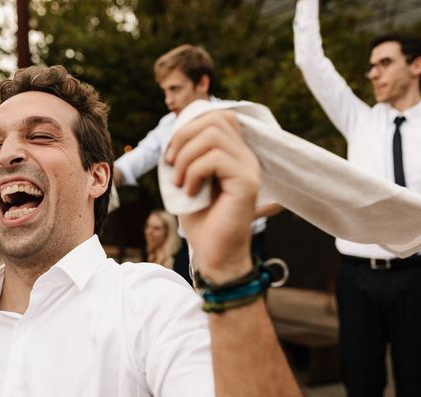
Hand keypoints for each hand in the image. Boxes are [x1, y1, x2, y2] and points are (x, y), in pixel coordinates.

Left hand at [165, 110, 259, 282]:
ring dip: (186, 158)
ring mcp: (249, 169)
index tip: (171, 156)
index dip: (189, 128)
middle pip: (216, 120)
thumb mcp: (188, 181)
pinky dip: (194, 173)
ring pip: (213, 136)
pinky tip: (190, 193)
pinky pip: (215, 159)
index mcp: (235, 155)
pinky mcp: (247, 183)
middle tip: (171, 166)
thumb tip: (174, 133)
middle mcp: (247, 158)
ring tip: (180, 183)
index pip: (220, 117)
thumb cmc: (201, 221)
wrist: (215, 255)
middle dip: (183, 138)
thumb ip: (188, 155)